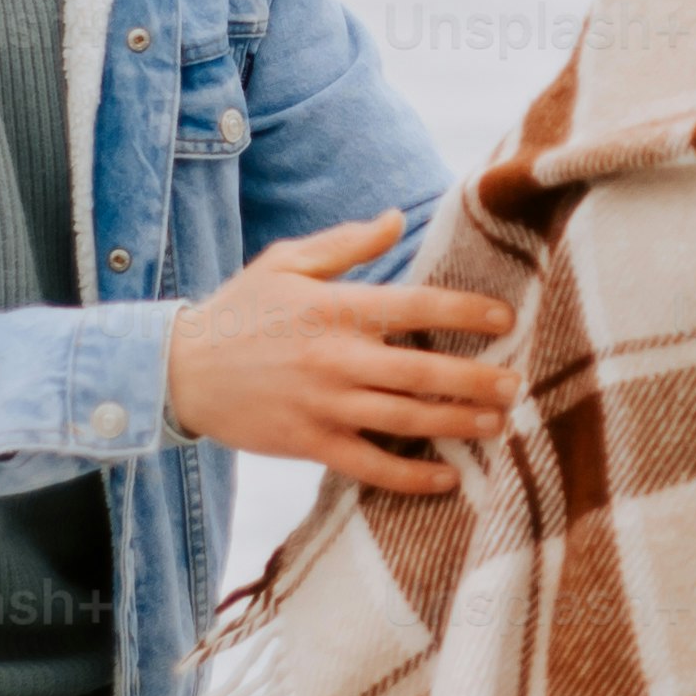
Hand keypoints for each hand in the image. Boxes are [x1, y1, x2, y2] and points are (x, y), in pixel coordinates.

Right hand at [159, 209, 517, 493]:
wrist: (179, 370)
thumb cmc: (238, 310)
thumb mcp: (286, 262)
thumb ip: (347, 243)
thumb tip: (395, 217)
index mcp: (336, 308)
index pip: (418, 306)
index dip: (468, 311)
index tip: (506, 318)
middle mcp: (337, 358)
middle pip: (424, 370)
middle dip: (477, 379)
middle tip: (516, 383)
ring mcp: (325, 405)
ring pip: (406, 419)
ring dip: (458, 423)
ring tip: (497, 423)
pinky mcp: (311, 443)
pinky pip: (371, 466)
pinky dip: (411, 476)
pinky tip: (447, 478)